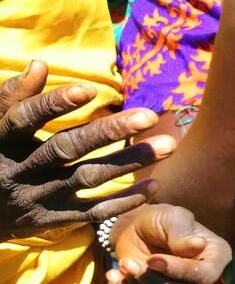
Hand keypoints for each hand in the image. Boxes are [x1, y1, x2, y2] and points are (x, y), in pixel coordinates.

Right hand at [0, 61, 173, 235]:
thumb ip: (11, 96)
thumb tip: (39, 64)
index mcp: (0, 142)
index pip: (24, 119)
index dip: (54, 104)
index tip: (90, 88)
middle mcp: (18, 170)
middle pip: (65, 149)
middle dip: (108, 132)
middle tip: (149, 116)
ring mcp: (37, 197)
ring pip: (87, 178)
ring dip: (129, 162)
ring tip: (168, 145)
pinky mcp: (53, 219)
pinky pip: (93, 212)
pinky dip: (124, 201)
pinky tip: (155, 185)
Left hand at [106, 203, 231, 283]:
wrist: (137, 229)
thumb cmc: (161, 220)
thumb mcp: (172, 218)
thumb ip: (183, 233)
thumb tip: (198, 245)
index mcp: (215, 257)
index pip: (206, 275)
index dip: (180, 271)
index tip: (153, 259)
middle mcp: (202, 282)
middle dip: (155, 281)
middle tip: (131, 263)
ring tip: (125, 264)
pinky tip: (114, 276)